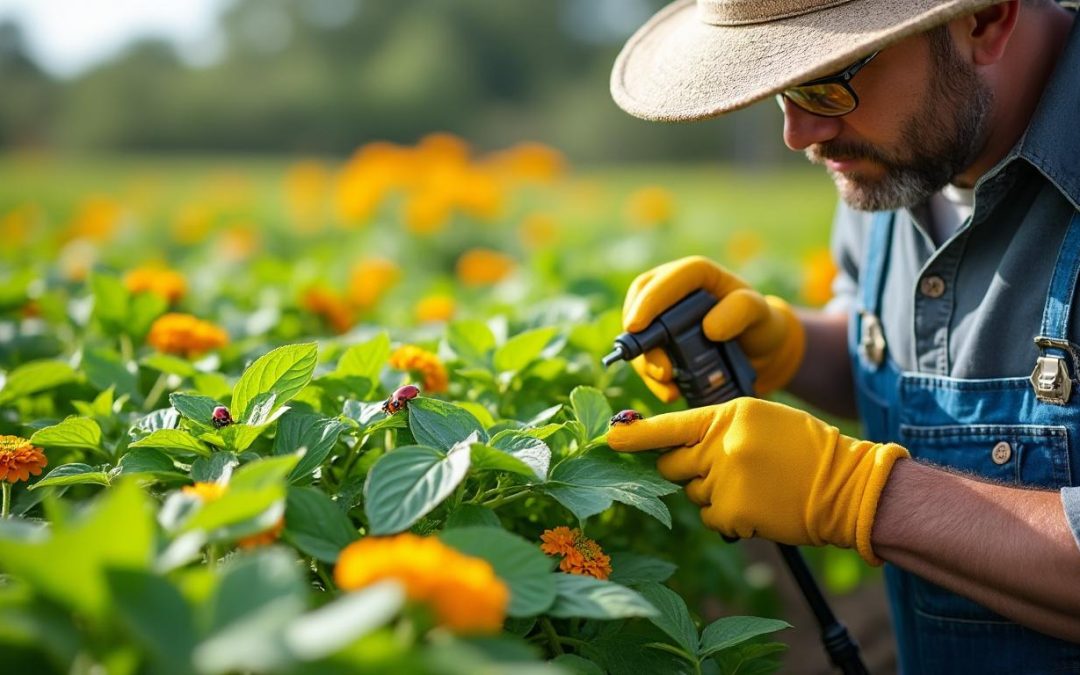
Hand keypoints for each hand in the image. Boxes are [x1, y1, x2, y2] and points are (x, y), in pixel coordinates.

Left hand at [607, 398, 908, 563]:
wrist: (848, 486)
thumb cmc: (806, 451)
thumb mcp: (762, 421)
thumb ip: (719, 429)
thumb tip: (679, 447)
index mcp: (729, 414)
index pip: (672, 424)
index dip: (636, 435)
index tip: (609, 438)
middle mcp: (722, 443)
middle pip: (674, 464)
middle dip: (687, 471)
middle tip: (725, 471)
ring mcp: (726, 477)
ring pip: (693, 493)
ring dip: (714, 495)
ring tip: (755, 487)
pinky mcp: (733, 510)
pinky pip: (711, 519)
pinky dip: (730, 519)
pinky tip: (759, 508)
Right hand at [622, 256, 804, 399]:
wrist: (758, 352)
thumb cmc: (759, 325)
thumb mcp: (760, 313)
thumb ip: (742, 310)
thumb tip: (709, 328)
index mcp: (697, 274)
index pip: (668, 279)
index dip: (649, 300)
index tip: (636, 326)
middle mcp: (672, 291)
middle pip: (640, 304)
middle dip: (641, 337)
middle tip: (658, 366)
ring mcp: (662, 318)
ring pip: (637, 335)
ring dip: (646, 362)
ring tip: (669, 382)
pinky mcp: (659, 344)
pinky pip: (644, 358)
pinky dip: (653, 378)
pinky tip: (672, 391)